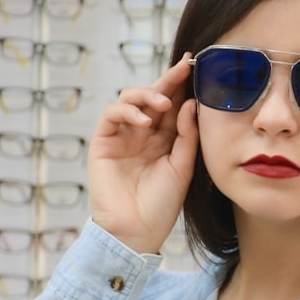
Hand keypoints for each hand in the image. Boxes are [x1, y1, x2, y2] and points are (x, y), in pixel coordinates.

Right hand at [88, 54, 198, 253]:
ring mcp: (122, 136)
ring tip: (163, 104)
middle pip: (153, 98)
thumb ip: (187, 136)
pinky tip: (144, 122)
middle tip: (183, 67)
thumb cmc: (161, 205)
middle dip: (168, 80)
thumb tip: (191, 103)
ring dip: (148, 94)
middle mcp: (143, 134)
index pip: (173, 106)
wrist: (136, 232)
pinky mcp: (103, 143)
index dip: (183, 86)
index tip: (197, 66)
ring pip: (130, 99)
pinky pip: (111, 114)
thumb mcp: (183, 168)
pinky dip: (127, 111)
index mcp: (164, 140)